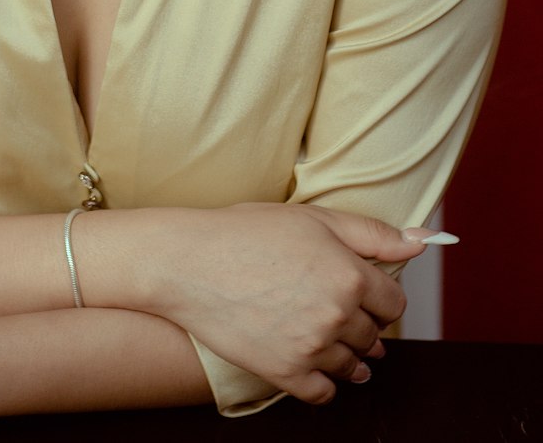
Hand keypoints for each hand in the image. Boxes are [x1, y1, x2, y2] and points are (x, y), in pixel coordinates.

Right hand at [138, 202, 433, 404]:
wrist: (189, 262)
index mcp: (350, 274)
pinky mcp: (286, 373)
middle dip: (357, 321)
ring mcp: (313, 348)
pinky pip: (324, 392)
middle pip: (373, 335)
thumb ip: (373, 233)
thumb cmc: (247, 232)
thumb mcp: (314, 219)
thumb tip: (421, 242)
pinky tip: (305, 355)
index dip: (376, 294)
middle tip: (323, 300)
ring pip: (352, 366)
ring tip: (314, 327)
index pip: (393, 302)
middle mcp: (337, 314)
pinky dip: (321, 380)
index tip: (354, 287)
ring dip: (342, 351)